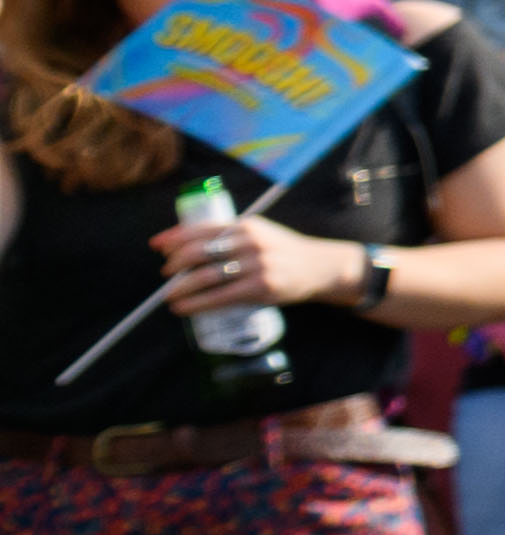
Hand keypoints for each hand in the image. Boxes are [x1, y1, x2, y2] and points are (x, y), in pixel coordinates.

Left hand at [155, 204, 336, 313]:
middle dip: (174, 265)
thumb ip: (228, 236)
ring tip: (168, 295)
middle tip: (167, 275)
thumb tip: (183, 243)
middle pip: (198, 252)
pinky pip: (220, 297)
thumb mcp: (258, 234)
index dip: (174, 238)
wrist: (319, 267)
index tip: (156, 247)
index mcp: (246, 226)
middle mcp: (250, 243)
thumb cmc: (281, 252)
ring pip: (205, 277)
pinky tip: (182, 308)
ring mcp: (257, 266)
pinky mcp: (262, 288)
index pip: (200, 229)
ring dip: (179, 288)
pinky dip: (196, 304)